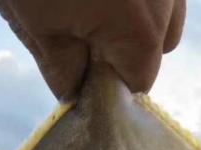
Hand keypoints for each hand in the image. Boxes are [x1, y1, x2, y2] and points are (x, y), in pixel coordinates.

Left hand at [0, 0, 185, 99]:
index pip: (140, 80)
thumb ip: (62, 69)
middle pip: (161, 42)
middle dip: (128, 46)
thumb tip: (75, 90)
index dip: (111, 83)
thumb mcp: (35, 23)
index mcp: (141, 28)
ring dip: (136, 13)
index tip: (83, 68)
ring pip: (165, 6)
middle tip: (84, 28)